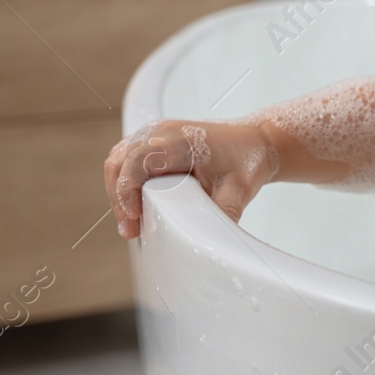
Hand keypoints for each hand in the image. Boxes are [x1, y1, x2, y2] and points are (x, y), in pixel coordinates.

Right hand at [104, 119, 280, 238]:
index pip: (138, 159)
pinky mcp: (154, 143)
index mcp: (181, 139)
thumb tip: (213, 243)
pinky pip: (127, 161)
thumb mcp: (239, 191)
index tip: (134, 216)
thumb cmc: (247, 161)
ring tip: (132, 224)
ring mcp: (156, 134)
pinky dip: (125, 184)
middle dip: (119, 197)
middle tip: (131, 230)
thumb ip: (224, 214)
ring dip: (119, 192)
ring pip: (119, 161)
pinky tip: (136, 208)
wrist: (256, 142)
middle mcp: (163, 131)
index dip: (128, 188)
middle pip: (120, 161)